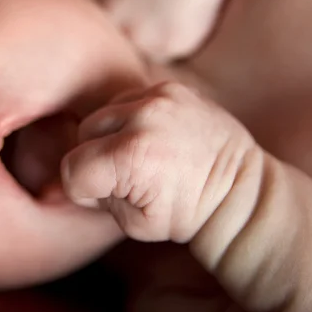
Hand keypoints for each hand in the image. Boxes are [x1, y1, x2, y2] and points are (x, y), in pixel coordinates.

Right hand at [61, 82, 254, 242]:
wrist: (239, 190)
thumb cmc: (188, 214)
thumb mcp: (133, 223)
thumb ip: (97, 198)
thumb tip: (79, 177)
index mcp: (131, 155)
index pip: (72, 169)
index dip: (83, 190)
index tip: (106, 195)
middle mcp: (143, 117)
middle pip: (82, 134)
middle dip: (94, 158)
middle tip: (122, 176)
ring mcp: (159, 96)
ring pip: (101, 113)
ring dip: (109, 135)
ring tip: (136, 154)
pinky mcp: (171, 87)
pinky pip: (127, 99)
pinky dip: (129, 118)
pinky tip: (150, 136)